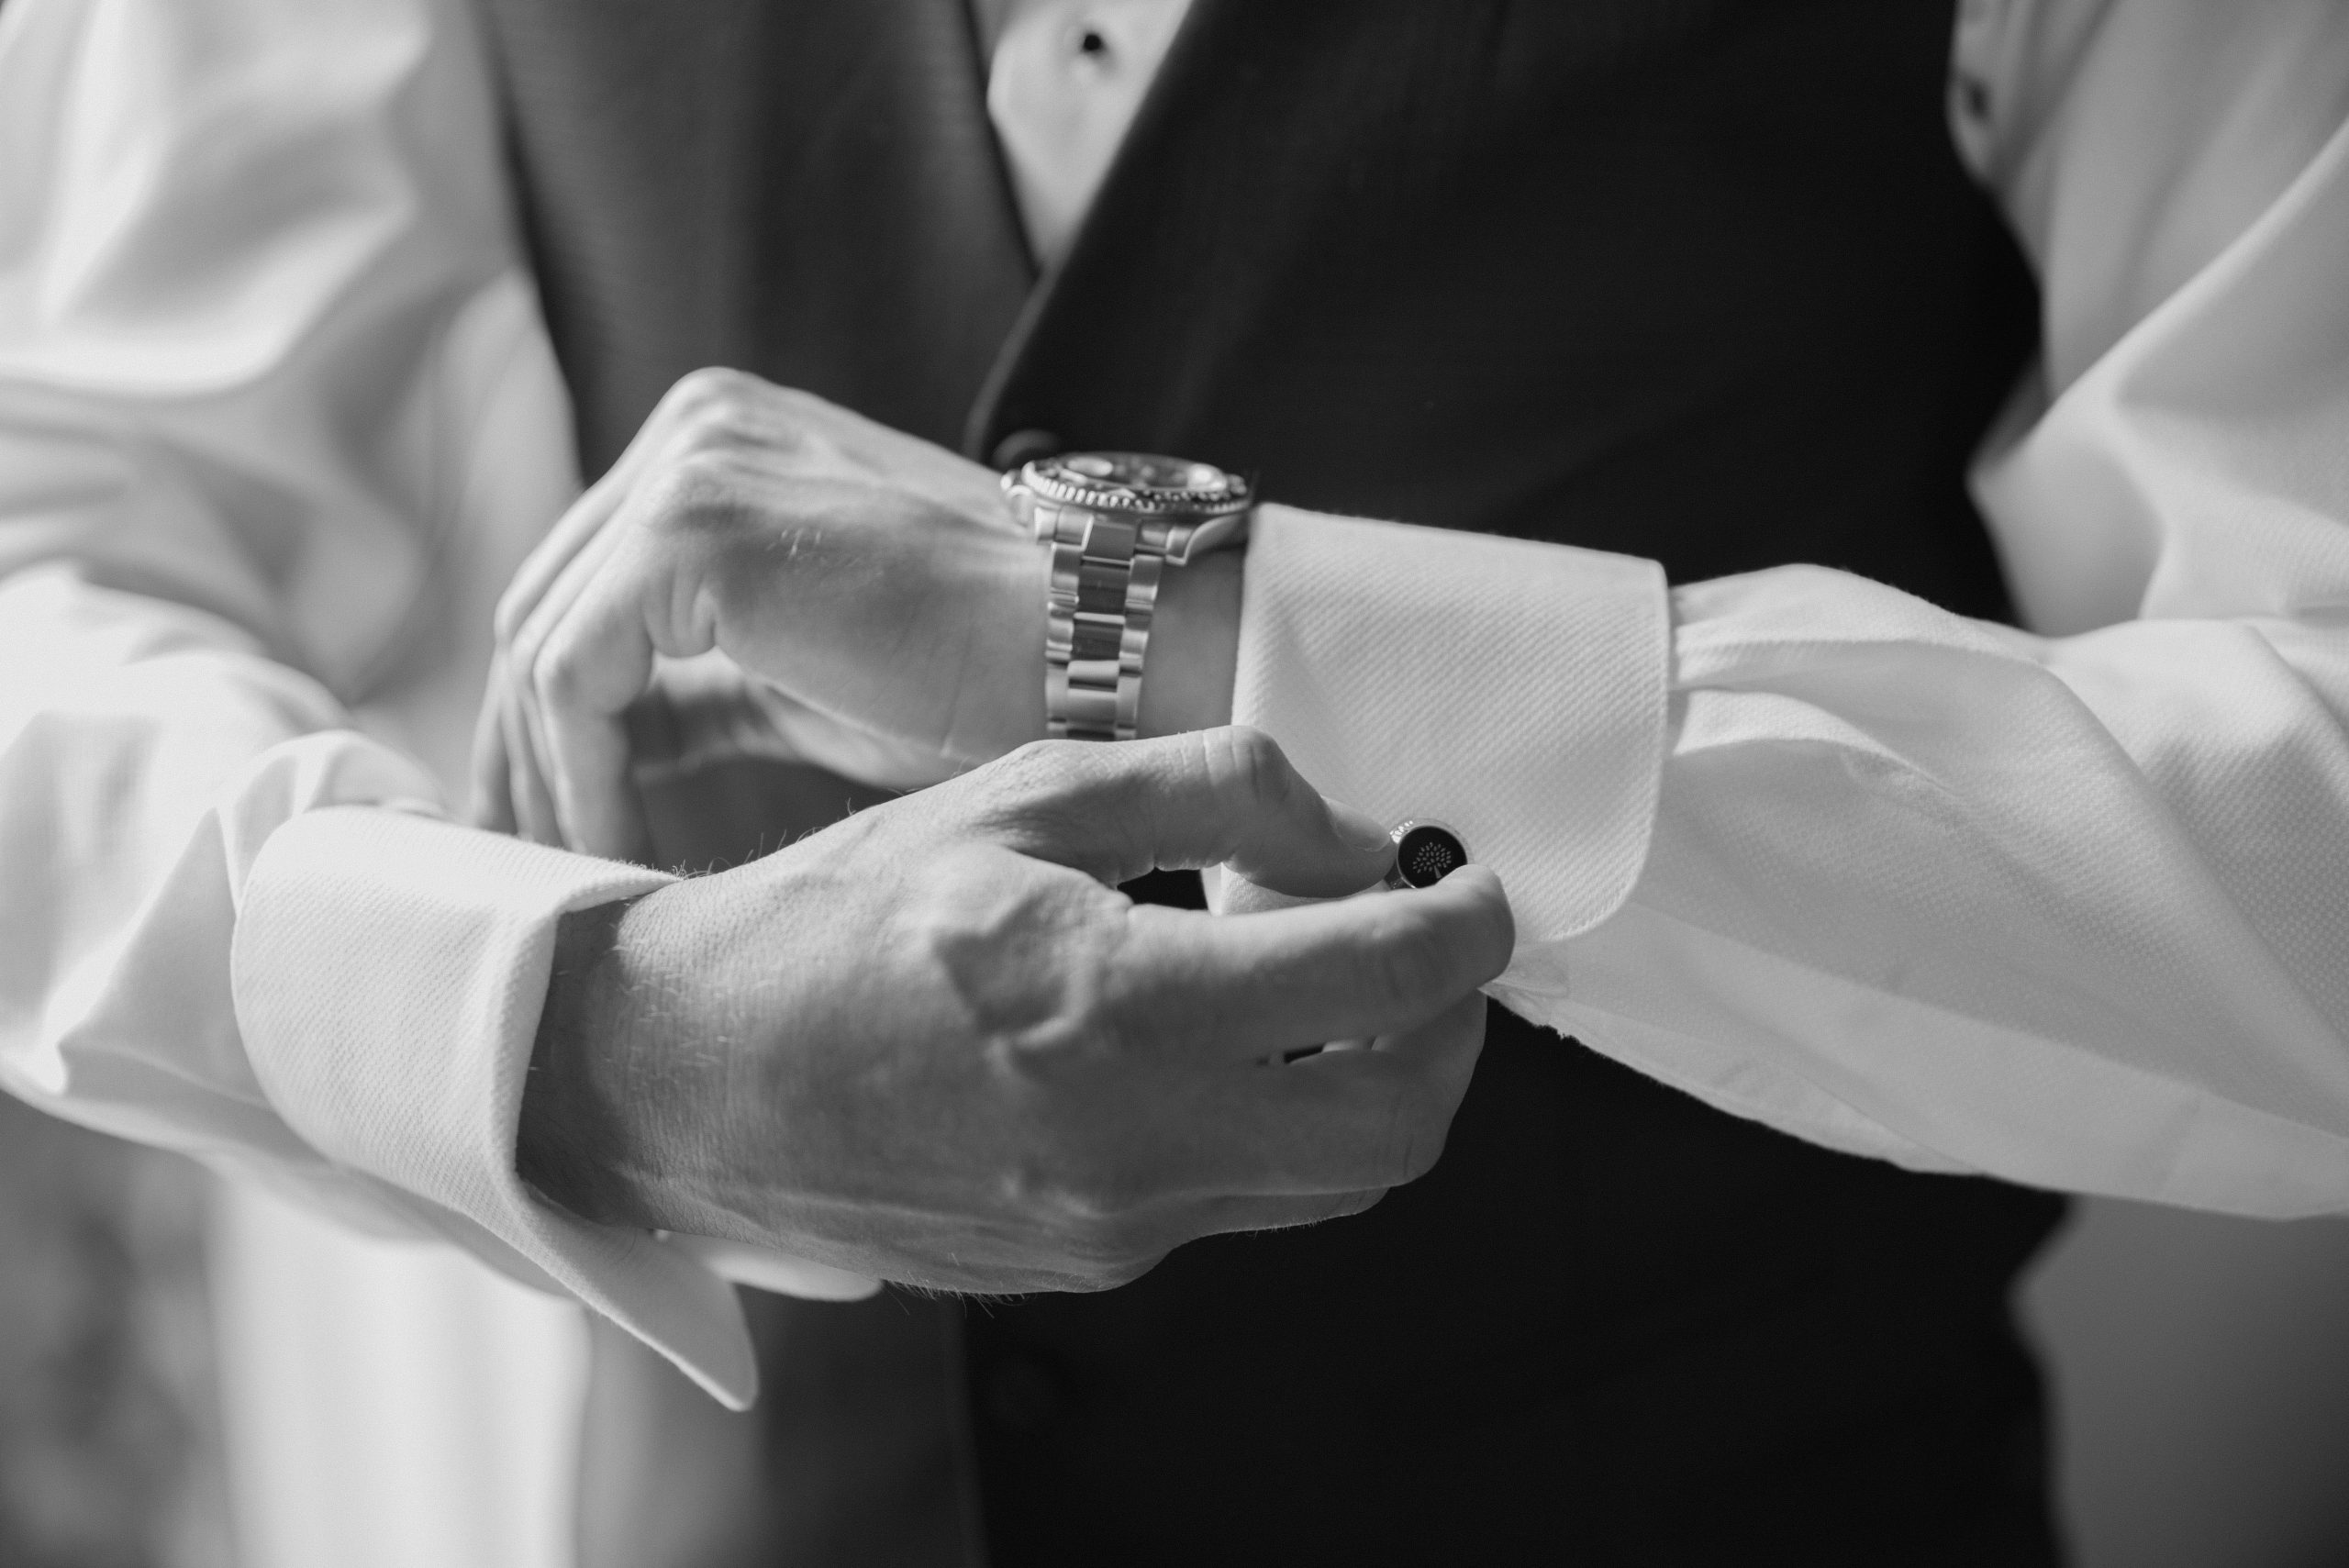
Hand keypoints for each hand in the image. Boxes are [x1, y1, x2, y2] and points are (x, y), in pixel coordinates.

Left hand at [473, 368, 1236, 862]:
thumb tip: (602, 741)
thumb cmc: (989, 670)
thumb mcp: (809, 666)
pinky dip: (582, 779)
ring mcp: (690, 467)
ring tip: (573, 875)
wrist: (1100, 648)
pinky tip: (615, 848)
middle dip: (526, 753)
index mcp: (725, 438)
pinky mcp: (690, 532)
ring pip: (541, 648)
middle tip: (528, 863)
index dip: (549, 718)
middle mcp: (696, 426)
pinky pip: (574, 682)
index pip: (585, 583)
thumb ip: (704, 674)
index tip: (548, 818)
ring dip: (547, 778)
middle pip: (543, 609)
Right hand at [516, 728, 1513, 1293]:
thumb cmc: (838, 919)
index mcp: (1118, 1002)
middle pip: (1403, 1124)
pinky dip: (1278, 1122)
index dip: (1468, 923)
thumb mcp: (1019, 794)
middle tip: (1429, 947)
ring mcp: (1115, 1225)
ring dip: (1376, 1082)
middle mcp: (1134, 1143)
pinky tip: (1219, 1045)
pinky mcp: (1090, 1265)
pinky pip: (1242, 1200)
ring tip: (1326, 988)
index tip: (1473, 883)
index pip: (1385, 981)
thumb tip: (1356, 836)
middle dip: (1455, 1029)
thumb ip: (1213, 791)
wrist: (689, 1079)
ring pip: (1336, 1181)